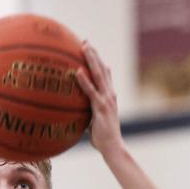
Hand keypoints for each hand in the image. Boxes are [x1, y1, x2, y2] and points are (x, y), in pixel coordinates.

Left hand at [76, 40, 121, 155]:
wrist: (112, 147)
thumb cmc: (102, 138)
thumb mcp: (95, 121)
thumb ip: (89, 113)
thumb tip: (76, 112)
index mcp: (110, 96)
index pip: (105, 74)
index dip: (98, 61)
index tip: (91, 49)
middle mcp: (110, 94)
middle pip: (102, 69)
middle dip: (94, 54)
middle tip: (85, 41)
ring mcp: (106, 99)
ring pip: (98, 74)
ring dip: (91, 59)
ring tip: (84, 47)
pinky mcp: (100, 107)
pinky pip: (90, 91)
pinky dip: (84, 80)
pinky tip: (77, 71)